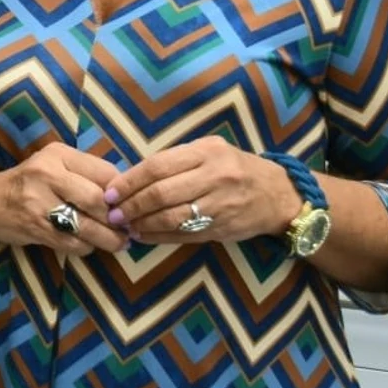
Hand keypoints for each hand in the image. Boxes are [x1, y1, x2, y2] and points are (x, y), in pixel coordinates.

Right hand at [0, 143, 127, 256]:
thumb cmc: (30, 182)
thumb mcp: (55, 164)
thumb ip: (86, 173)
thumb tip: (126, 195)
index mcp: (58, 155)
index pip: (104, 172)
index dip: (123, 192)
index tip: (131, 204)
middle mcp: (47, 174)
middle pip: (97, 199)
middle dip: (118, 218)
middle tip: (129, 228)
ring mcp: (39, 203)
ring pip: (87, 225)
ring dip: (109, 239)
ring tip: (120, 243)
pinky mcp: (36, 228)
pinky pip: (73, 243)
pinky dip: (87, 247)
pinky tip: (91, 245)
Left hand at [107, 137, 294, 245]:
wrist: (278, 195)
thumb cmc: (235, 167)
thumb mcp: (209, 150)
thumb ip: (176, 160)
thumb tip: (131, 177)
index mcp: (207, 153)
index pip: (158, 167)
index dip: (129, 181)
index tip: (110, 192)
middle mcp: (214, 178)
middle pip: (162, 194)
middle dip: (131, 205)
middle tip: (113, 213)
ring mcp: (220, 206)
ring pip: (171, 218)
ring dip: (142, 224)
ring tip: (125, 225)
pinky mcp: (221, 229)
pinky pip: (183, 235)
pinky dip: (158, 237)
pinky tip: (143, 235)